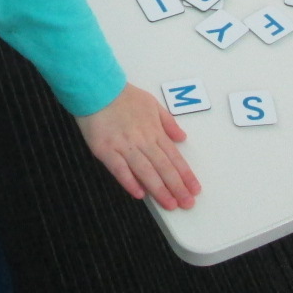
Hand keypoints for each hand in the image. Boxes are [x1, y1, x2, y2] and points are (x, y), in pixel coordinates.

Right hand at [75, 84, 200, 209]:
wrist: (98, 88)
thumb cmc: (124, 96)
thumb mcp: (152, 103)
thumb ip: (168, 122)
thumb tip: (182, 137)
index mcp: (154, 130)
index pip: (174, 157)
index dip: (185, 175)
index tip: (195, 189)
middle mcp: (142, 140)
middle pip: (163, 167)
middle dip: (177, 187)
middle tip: (187, 203)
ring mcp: (124, 146)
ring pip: (145, 171)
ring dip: (159, 189)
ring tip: (170, 204)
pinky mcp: (105, 149)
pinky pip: (119, 169)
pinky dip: (130, 182)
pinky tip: (139, 194)